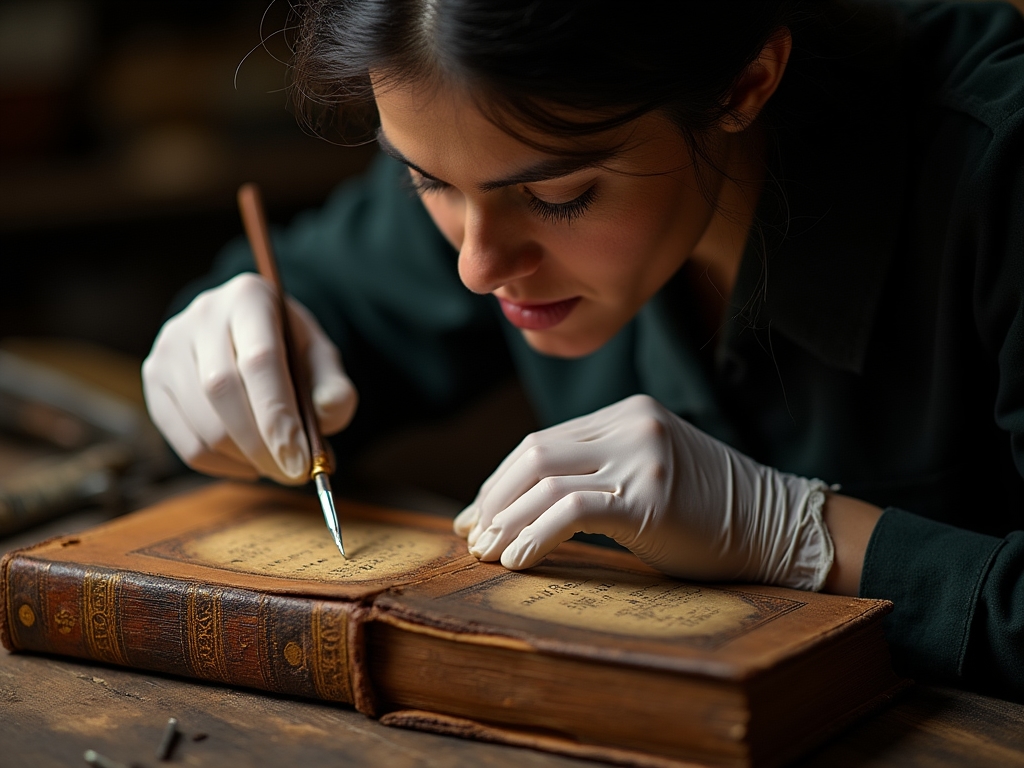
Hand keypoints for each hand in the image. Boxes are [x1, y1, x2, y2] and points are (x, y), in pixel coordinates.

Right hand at [142, 273, 356, 483]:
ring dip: (243, 459)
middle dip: (261, 445)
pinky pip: (184, 441)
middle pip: (223, 391)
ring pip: (201, 422)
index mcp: (250, 298)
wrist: (251, 336)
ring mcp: (170, 346)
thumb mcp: (323, 360)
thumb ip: (334, 388)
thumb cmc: (291, 352)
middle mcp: (202, 315)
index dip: (279, 418)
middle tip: (292, 474)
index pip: (260, 361)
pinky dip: (221, 466)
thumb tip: (328, 413)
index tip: (301, 463)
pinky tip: (249, 464)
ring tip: (276, 466)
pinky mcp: (154, 379)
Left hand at [454, 394, 833, 589]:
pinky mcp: (650, 495)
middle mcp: (630, 424)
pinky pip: (572, 510)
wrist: (777, 527)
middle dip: (493, 499)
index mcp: (626, 413)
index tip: (476, 516)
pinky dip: (535, 534)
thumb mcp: (649, 473)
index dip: (500, 481)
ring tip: (486, 554)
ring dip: (505, 520)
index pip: (541, 442)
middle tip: (471, 538)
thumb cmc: (708, 513)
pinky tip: (518, 560)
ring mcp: (641, 456)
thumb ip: (597, 473)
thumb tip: (524, 507)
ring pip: (545, 479)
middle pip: (534, 453)